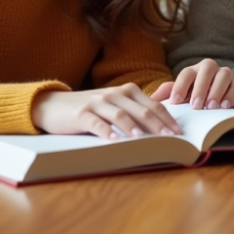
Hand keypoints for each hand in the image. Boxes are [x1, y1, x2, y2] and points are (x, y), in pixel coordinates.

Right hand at [31, 84, 181, 139]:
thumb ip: (134, 109)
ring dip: (134, 127)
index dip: (167, 118)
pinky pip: (97, 123)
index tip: (179, 132)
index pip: (153, 105)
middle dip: (158, 124)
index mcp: (127, 91)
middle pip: (141, 110)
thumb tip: (160, 122)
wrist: (53, 105)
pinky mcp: (82, 114)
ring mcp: (98, 103)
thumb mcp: (113, 104)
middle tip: (171, 137)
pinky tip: (114, 141)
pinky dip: (107, 132)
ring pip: (121, 115)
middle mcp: (115, 95)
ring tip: (144, 139)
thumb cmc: (89, 108)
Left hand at [150, 58, 233, 109]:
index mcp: (196, 72)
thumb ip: (168, 93)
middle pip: (210, 68)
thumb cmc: (196, 98)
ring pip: (229, 75)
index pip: (187, 72)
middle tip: (198, 106)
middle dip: (203, 86)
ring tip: (216, 107)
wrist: (219, 104)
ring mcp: (231, 80)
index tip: (176, 101)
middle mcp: (214, 72)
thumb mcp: (182, 95)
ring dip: (222, 91)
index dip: (181, 86)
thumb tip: (152, 97)